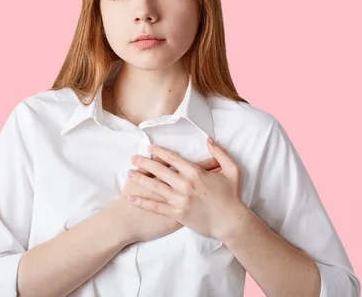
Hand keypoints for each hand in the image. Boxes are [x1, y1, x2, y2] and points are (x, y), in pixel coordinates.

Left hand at [126, 137, 245, 239]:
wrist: (231, 222)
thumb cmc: (232, 196)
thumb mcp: (232, 170)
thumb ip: (220, 153)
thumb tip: (208, 140)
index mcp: (195, 172)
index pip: (172, 158)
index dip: (159, 152)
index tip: (149, 148)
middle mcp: (185, 184)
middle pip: (159, 170)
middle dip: (144, 163)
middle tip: (133, 158)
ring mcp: (180, 199)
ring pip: (155, 186)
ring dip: (140, 179)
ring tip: (129, 173)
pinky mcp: (177, 214)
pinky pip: (156, 207)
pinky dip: (142, 202)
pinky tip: (132, 197)